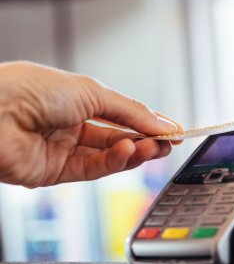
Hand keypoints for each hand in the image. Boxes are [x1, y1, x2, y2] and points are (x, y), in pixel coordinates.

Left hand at [0, 61, 182, 187]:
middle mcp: (68, 124)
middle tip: (170, 142)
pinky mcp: (56, 172)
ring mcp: (62, 149)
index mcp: (74, 98)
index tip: (173, 129)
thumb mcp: (92, 92)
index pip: (120, 113)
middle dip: (146, 139)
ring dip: (136, 151)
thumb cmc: (29, 90)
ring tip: (155, 147)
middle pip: (118, 136)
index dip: (148, 121)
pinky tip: (129, 151)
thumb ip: (130, 111)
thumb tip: (161, 122)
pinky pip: (94, 168)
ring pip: (109, 154)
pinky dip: (116, 161)